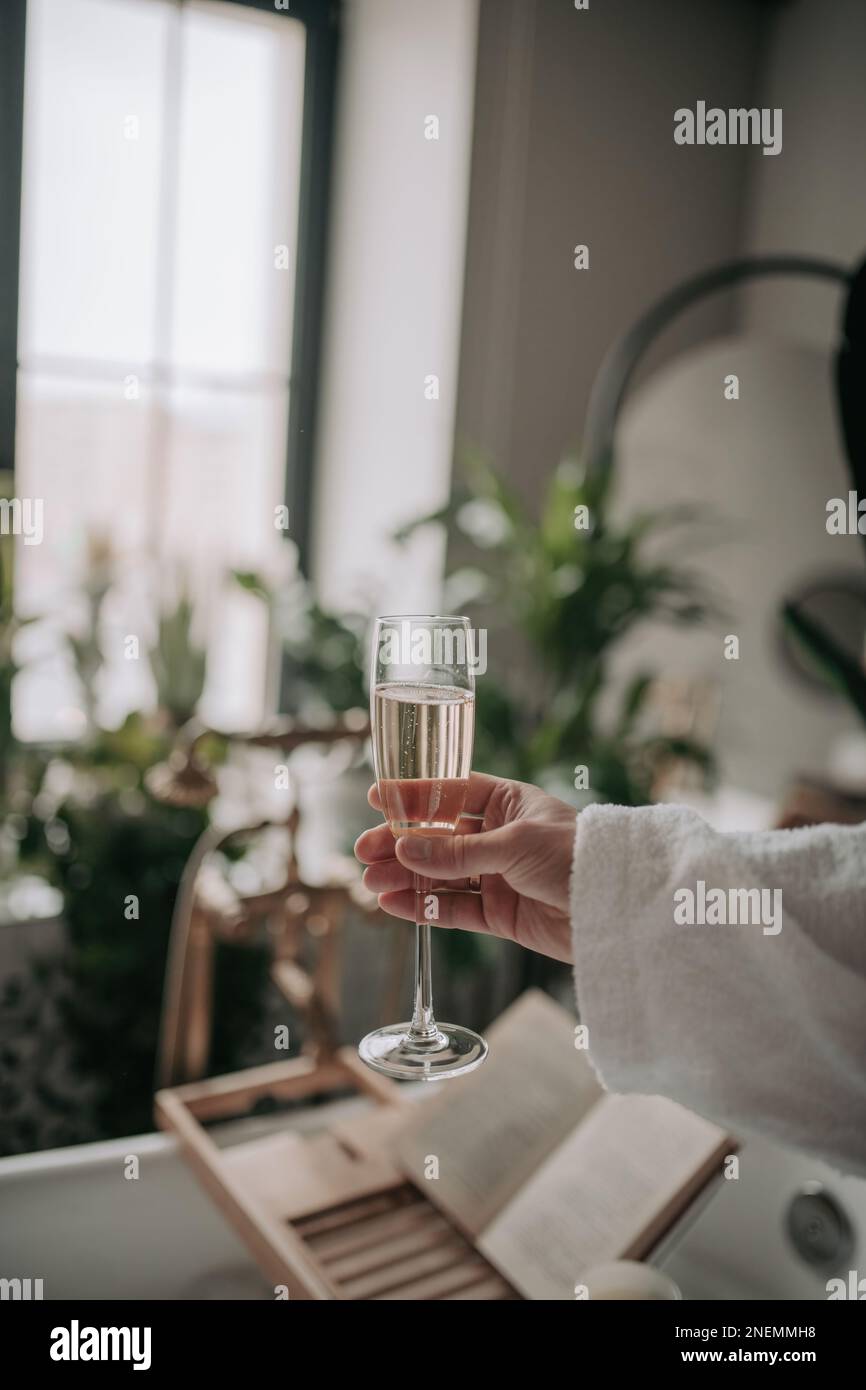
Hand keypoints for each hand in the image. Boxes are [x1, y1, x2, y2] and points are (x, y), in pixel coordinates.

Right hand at [354, 772, 577, 962]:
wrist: (615, 906)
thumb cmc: (575, 856)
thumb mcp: (514, 844)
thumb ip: (458, 851)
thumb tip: (405, 850)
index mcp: (509, 802)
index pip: (451, 794)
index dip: (413, 797)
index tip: (376, 798)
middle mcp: (500, 836)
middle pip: (438, 838)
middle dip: (400, 844)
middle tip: (365, 852)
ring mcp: (499, 876)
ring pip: (441, 875)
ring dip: (405, 878)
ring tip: (371, 883)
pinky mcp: (501, 913)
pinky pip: (454, 908)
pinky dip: (424, 907)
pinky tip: (395, 905)